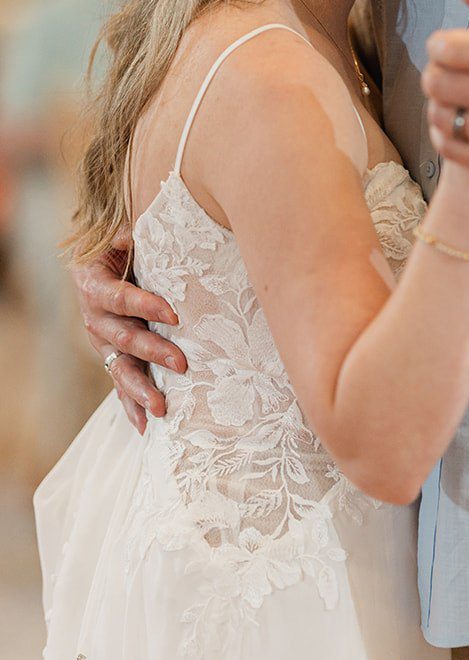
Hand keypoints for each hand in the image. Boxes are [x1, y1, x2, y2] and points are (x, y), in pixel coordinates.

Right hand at [74, 231, 186, 433]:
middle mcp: (95, 318)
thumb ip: (129, 235)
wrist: (95, 265)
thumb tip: (133, 233)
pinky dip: (132, 407)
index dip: (145, 305)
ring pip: (121, 368)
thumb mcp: (119, 235)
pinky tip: (147, 426)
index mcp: (95, 285)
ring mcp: (103, 343)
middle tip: (182, 363)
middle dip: (153, 352)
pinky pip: (120, 385)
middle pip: (124, 338)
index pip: (120, 297)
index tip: (174, 314)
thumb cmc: (118, 247)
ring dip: (141, 389)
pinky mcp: (112, 358)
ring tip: (162, 408)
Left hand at [423, 0, 468, 176]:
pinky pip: (451, 148)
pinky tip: (457, 126)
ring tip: (455, 101)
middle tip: (450, 76)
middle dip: (437, 75)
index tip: (451, 50)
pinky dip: (445, 136)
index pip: (445, 48)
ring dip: (441, 106)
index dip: (441, 47)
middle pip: (436, 82)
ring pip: (440, 117)